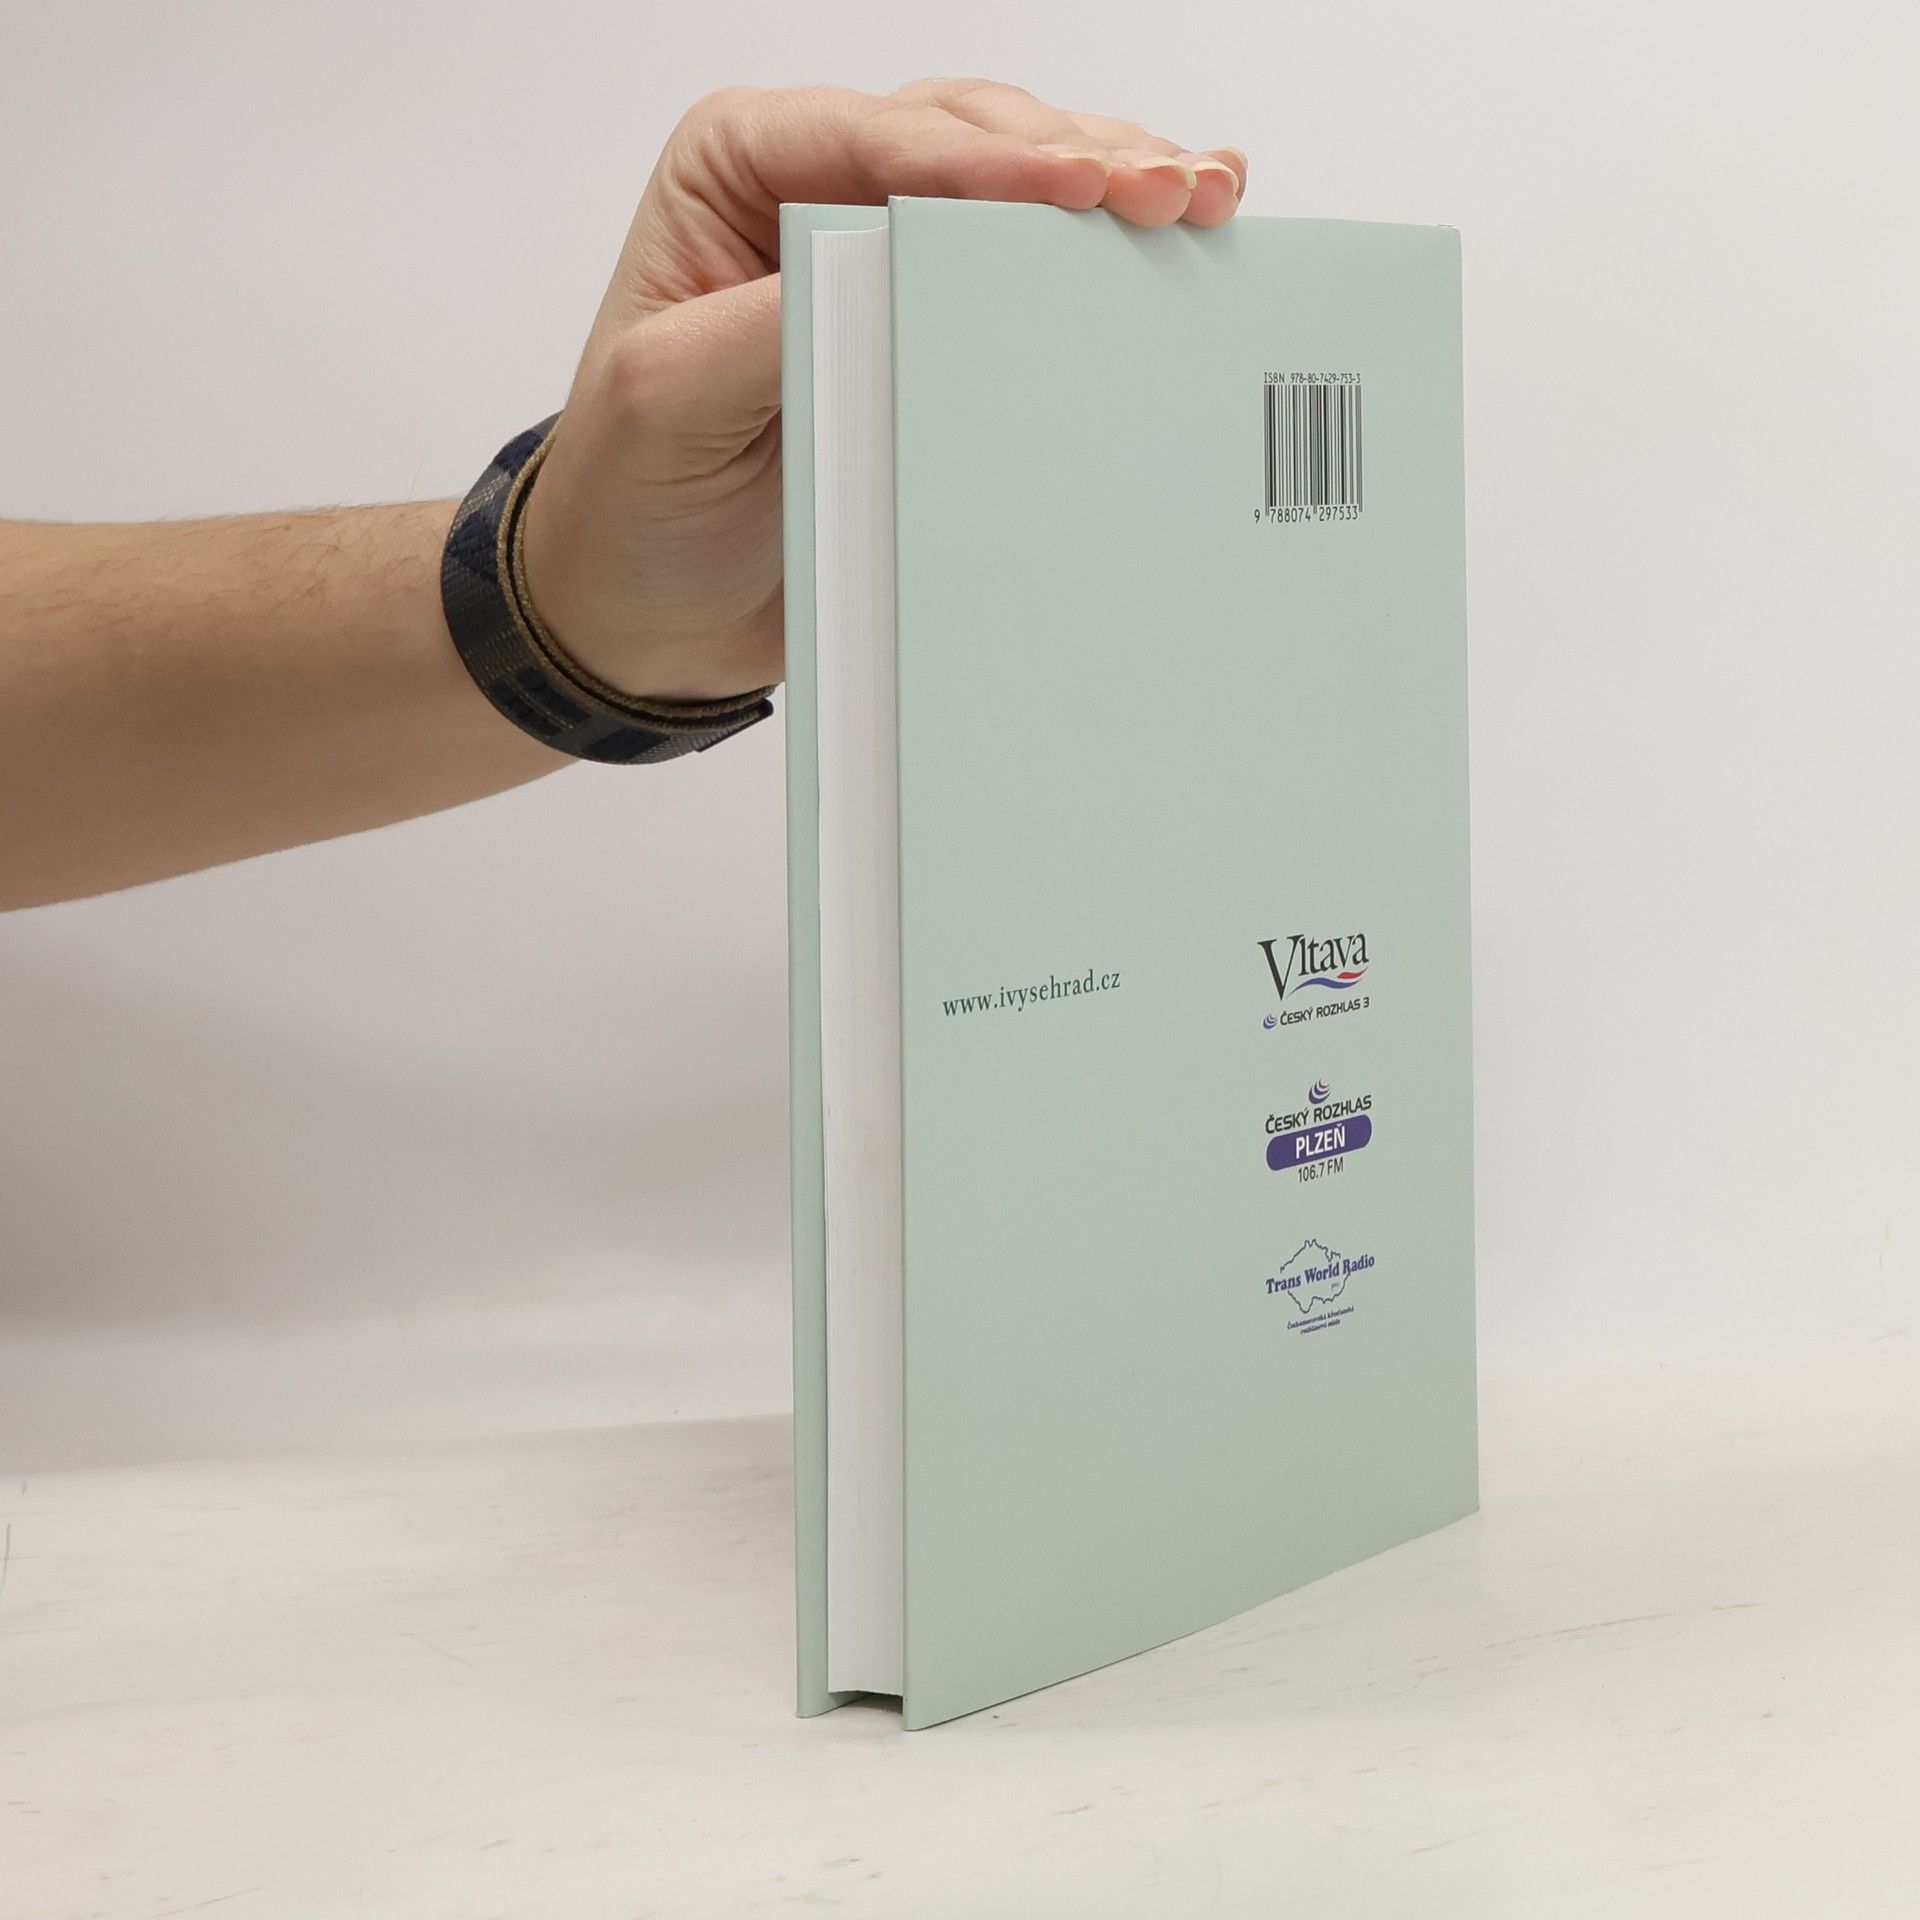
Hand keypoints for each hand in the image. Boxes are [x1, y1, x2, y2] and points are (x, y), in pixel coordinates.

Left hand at [518, 81, 1246, 702]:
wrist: (643, 609)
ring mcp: (883, 263)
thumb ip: (768, 324)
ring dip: (1111, 191)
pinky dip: (1096, 263)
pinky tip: (1172, 244)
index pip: (881, 145)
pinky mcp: (929, 337)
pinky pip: (1023, 280)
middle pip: (969, 142)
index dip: (990, 163)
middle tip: (1171, 191)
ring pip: (1015, 190)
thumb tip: (887, 269)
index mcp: (739, 171)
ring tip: (1203, 200)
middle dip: (1078, 160)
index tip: (1084, 187)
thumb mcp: (671, 403)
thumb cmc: (633, 500)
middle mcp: (816, 191)